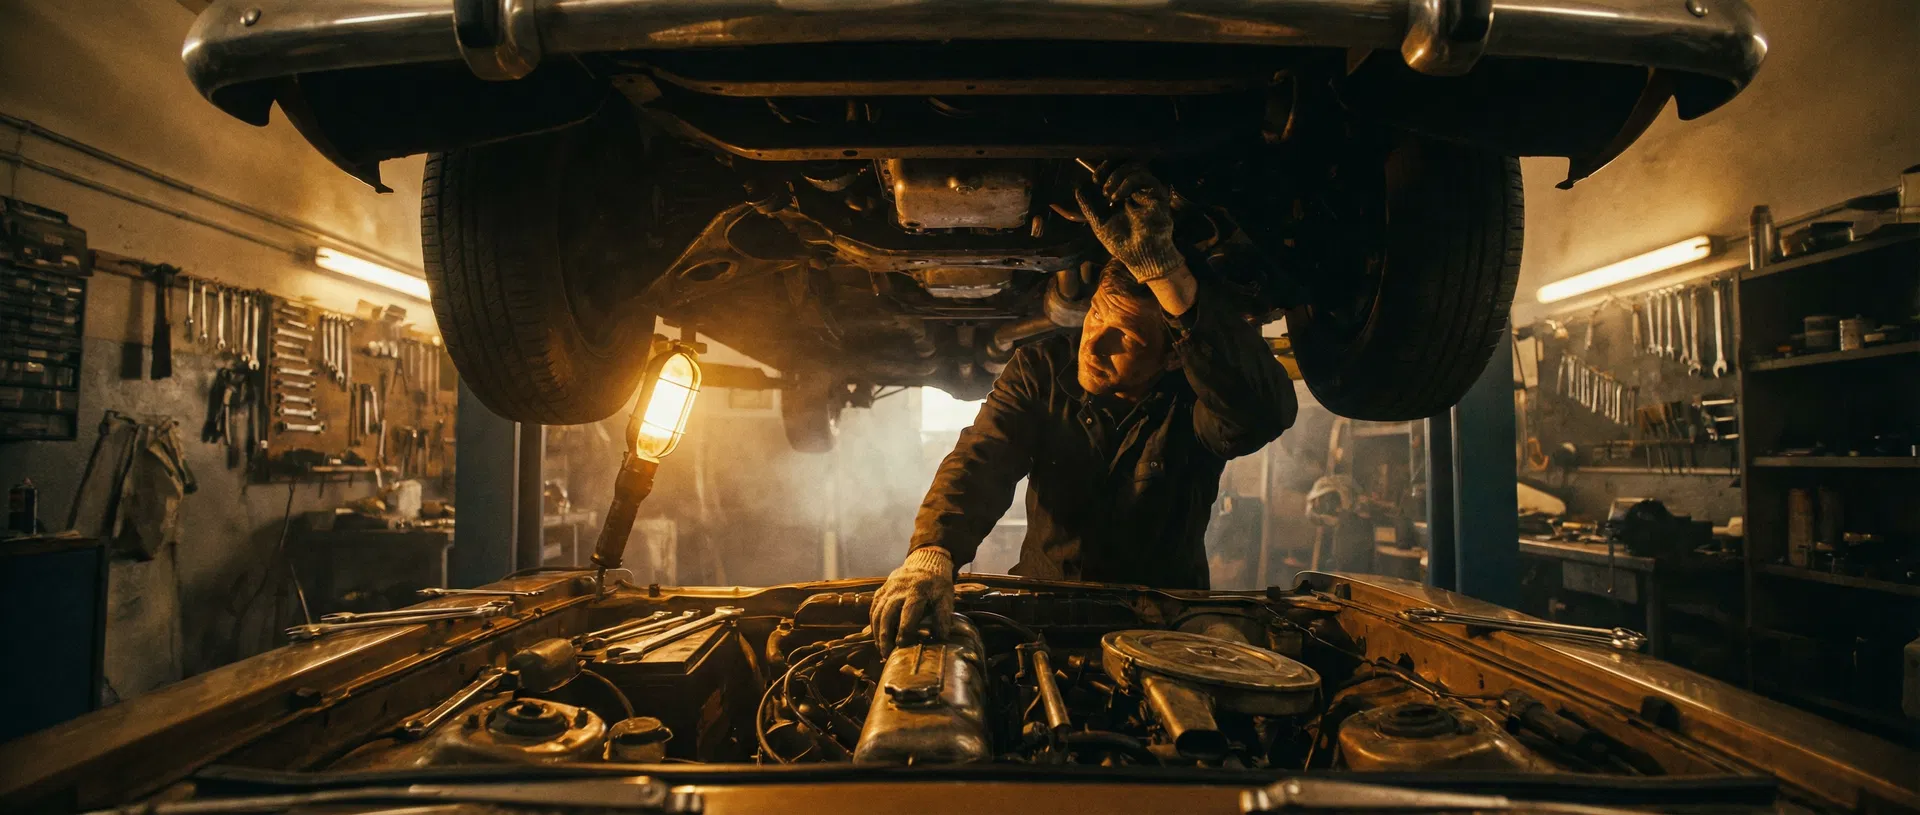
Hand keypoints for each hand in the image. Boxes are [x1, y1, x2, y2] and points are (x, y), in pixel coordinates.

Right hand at [871, 547, 953, 652]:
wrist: (926, 562)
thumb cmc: (937, 584)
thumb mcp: (946, 597)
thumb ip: (944, 617)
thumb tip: (943, 638)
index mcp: (916, 592)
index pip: (907, 614)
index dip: (904, 631)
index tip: (902, 646)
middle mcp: (899, 590)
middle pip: (887, 614)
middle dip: (885, 635)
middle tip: (886, 653)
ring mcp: (888, 589)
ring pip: (877, 612)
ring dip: (877, 632)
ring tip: (881, 648)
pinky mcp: (882, 590)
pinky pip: (874, 607)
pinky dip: (873, 623)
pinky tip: (877, 636)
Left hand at [1074, 161, 1184, 283]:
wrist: (1139, 256)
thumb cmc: (1122, 243)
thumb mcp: (1099, 222)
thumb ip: (1089, 205)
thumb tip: (1079, 187)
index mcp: (1123, 194)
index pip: (1115, 171)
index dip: (1104, 169)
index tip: (1095, 179)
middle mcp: (1136, 189)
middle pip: (1125, 163)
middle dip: (1109, 167)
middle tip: (1098, 179)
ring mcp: (1147, 190)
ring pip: (1135, 166)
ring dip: (1116, 175)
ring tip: (1107, 193)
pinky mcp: (1157, 193)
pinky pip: (1143, 177)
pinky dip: (1126, 182)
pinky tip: (1117, 197)